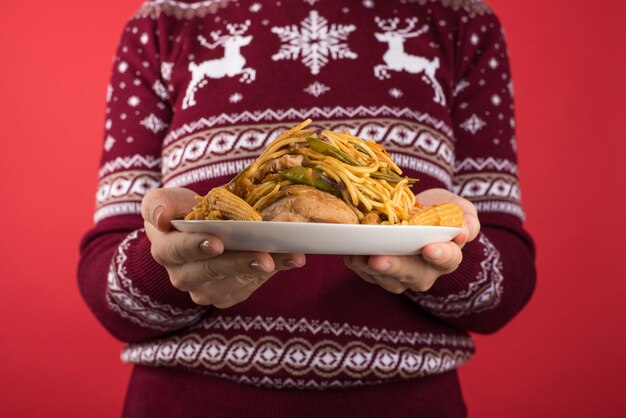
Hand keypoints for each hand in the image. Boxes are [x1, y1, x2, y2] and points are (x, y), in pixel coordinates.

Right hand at [141, 187, 305, 307]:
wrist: (199, 228)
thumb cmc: (181, 211)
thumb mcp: (165, 200)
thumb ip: (157, 204)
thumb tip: (160, 217)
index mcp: (165, 250)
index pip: (178, 250)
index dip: (197, 246)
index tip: (217, 242)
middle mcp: (182, 276)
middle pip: (212, 272)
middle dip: (240, 263)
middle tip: (265, 257)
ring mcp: (205, 291)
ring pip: (236, 282)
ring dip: (265, 268)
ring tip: (290, 255)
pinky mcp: (228, 295)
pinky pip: (251, 286)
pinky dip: (276, 271)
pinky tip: (292, 259)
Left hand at [344, 188, 479, 293]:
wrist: (416, 213)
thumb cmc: (440, 211)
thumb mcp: (458, 208)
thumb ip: (466, 218)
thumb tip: (464, 231)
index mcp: (447, 257)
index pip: (447, 259)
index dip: (439, 255)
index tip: (429, 248)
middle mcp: (424, 272)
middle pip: (411, 275)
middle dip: (394, 267)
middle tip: (379, 259)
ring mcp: (400, 276)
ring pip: (385, 278)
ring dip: (369, 267)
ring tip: (358, 254)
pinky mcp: (378, 274)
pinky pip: (366, 273)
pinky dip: (356, 263)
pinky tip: (349, 252)